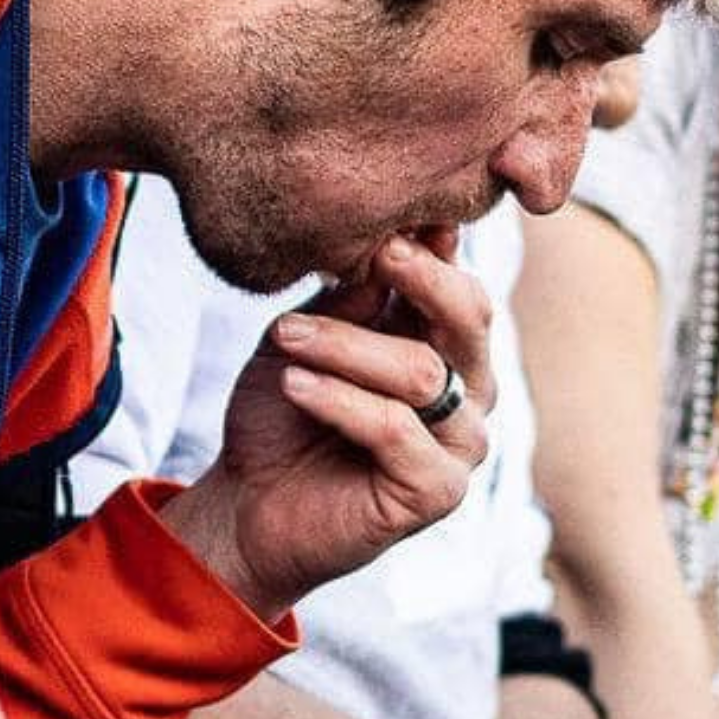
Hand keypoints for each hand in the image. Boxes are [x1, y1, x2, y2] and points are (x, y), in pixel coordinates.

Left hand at [162, 229, 493, 618]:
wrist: (248, 504)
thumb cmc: (281, 415)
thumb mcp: (304, 338)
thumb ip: (347, 299)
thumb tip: (384, 242)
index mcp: (443, 343)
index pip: (458, 283)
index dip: (434, 245)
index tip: (392, 214)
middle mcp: (466, 388)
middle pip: (470, 317)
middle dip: (422, 277)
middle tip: (378, 251)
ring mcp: (460, 442)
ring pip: (421, 371)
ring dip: (345, 346)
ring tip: (285, 336)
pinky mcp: (437, 491)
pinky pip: (395, 430)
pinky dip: (339, 400)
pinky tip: (293, 385)